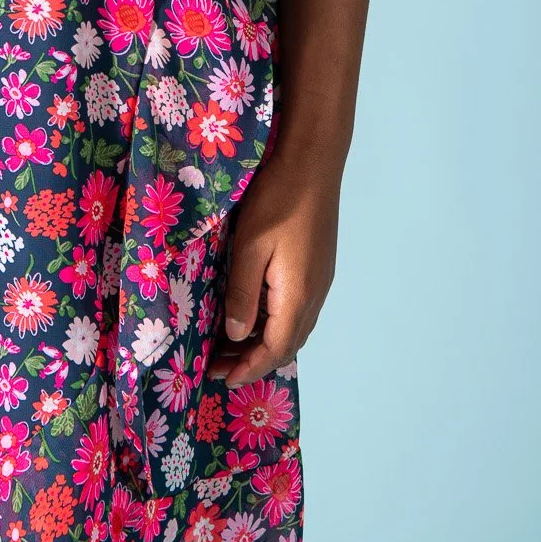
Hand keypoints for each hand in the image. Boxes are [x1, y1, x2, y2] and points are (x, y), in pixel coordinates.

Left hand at [206, 153, 339, 385]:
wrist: (314, 162)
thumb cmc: (278, 199)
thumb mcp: (250, 245)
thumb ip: (243, 293)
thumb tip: (236, 336)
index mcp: (297, 295)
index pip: (275, 349)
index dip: (249, 368)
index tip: (222, 378)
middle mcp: (314, 295)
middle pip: (287, 344)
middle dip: (255, 360)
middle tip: (220, 366)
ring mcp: (320, 280)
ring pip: (295, 328)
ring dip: (266, 343)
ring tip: (233, 345)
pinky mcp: (319, 266)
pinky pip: (298, 310)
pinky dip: (276, 323)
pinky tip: (256, 314)